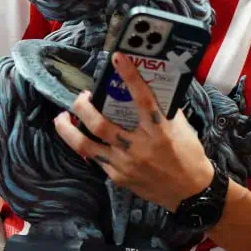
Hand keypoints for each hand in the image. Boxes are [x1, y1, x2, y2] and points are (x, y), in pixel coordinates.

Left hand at [54, 52, 213, 211]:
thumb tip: (151, 86)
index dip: (129, 76)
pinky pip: (96, 159)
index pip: (142, 98)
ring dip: (68, 130)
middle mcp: (138, 146)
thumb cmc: (189, 155)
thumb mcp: (183, 128)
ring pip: (86, 145)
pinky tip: (81, 138)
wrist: (190, 193)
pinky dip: (86, 146)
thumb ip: (165, 109)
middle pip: (100, 124)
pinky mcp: (118, 177)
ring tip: (60, 118)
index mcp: (159, 130)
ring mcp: (124, 164)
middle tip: (81, 96)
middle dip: (83, 107)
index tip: (116, 57)